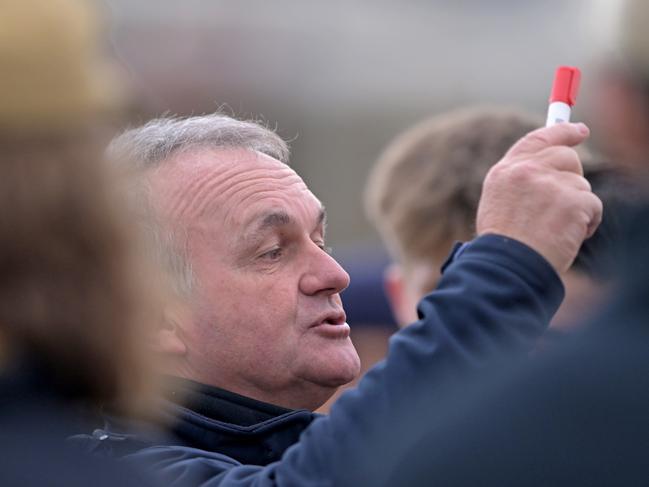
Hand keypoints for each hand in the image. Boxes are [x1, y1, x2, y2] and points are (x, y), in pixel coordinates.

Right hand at [476, 122, 602, 273]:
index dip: (561, 131)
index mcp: (505, 172)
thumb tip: (551, 166)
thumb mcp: (499, 204)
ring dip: (576, 206)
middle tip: (571, 198)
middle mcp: (527, 171)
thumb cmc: (505, 245)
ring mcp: (550, 184)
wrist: (509, 267)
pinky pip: (593, 204)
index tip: (578, 131)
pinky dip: (587, 223)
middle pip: (566, 157)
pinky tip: (567, 237)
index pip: (537, 139)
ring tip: (556, 230)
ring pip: (581, 184)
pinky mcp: (572, 201)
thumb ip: (520, 181)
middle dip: (573, 176)